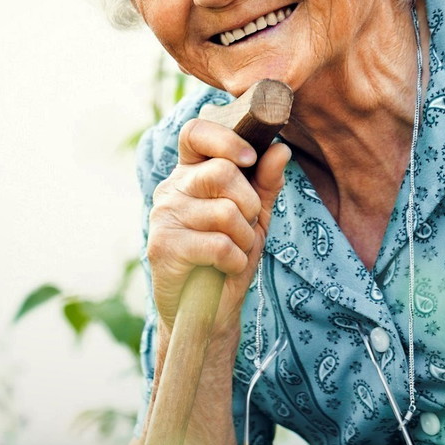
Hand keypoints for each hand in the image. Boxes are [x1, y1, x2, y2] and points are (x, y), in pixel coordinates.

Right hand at [145, 117, 290, 339]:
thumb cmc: (228, 258)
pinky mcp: (163, 247)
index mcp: (189, 174)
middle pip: (221, 171)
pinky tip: (225, 269)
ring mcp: (163, 216)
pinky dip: (235, 261)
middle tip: (246, 226)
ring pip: (225, 212)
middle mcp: (171, 189)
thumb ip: (265, 183)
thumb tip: (280, 149)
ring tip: (233, 252)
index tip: (250, 158)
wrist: (207, 311)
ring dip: (244, 239)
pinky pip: (218, 244)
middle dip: (248, 203)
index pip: (194, 132)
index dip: (224, 139)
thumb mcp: (254, 217)